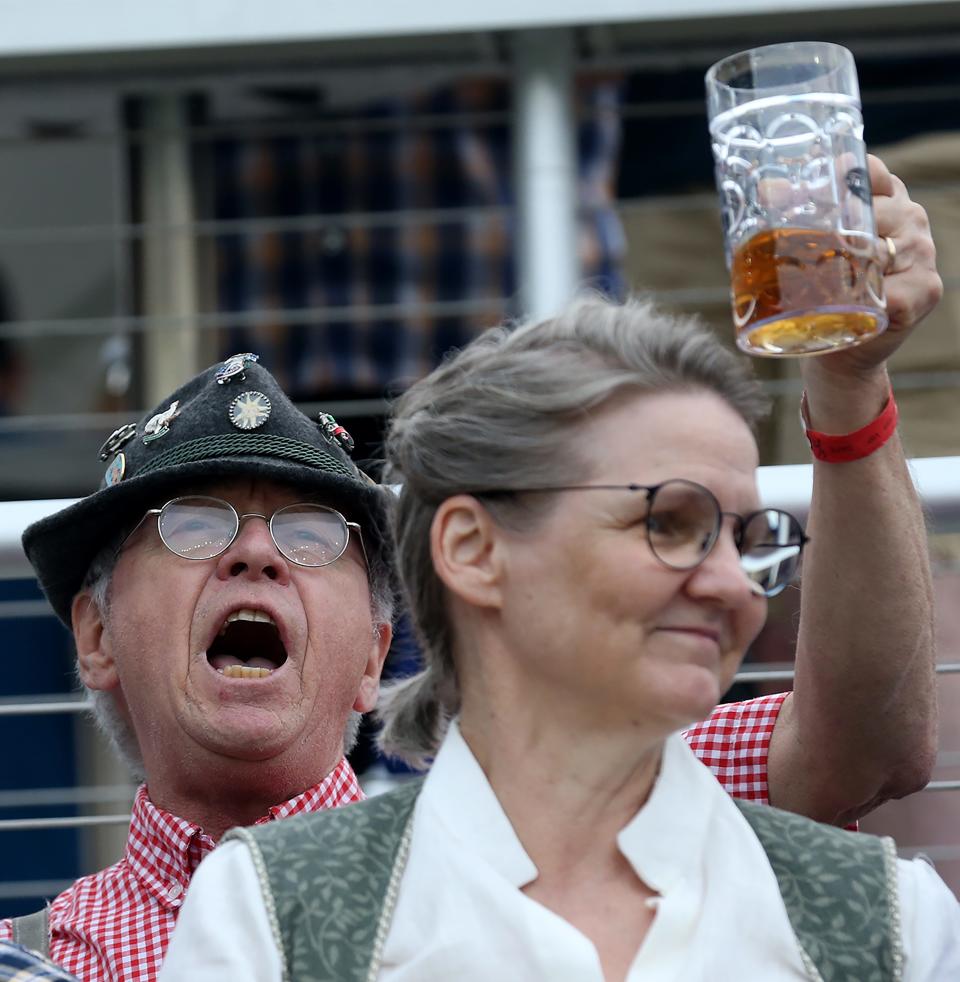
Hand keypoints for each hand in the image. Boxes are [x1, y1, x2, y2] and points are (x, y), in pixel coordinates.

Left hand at [803, 154, 941, 387]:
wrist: (839, 351)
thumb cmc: (823, 293)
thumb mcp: (814, 248)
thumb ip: (798, 216)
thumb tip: (766, 190)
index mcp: (888, 201)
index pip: (872, 172)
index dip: (841, 177)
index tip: (809, 192)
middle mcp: (911, 221)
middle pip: (874, 209)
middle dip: (834, 222)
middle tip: (799, 240)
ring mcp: (922, 254)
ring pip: (880, 248)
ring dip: (846, 263)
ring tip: (818, 275)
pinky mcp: (924, 291)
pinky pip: (890, 290)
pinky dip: (864, 298)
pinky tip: (846, 304)